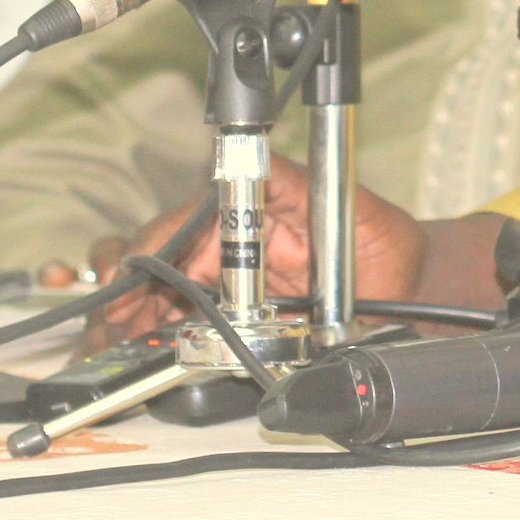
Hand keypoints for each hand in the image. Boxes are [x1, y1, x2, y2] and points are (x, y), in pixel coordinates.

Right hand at [85, 156, 426, 344]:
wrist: (406, 287)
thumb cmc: (382, 241)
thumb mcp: (353, 206)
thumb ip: (299, 184)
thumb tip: (254, 163)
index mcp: (247, 211)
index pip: (179, 226)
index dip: (147, 254)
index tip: (127, 281)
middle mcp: (228, 243)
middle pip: (152, 263)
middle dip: (123, 294)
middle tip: (113, 328)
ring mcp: (226, 280)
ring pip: (153, 295)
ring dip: (128, 319)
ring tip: (113, 346)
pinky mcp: (232, 316)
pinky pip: (178, 326)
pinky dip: (149, 340)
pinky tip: (136, 356)